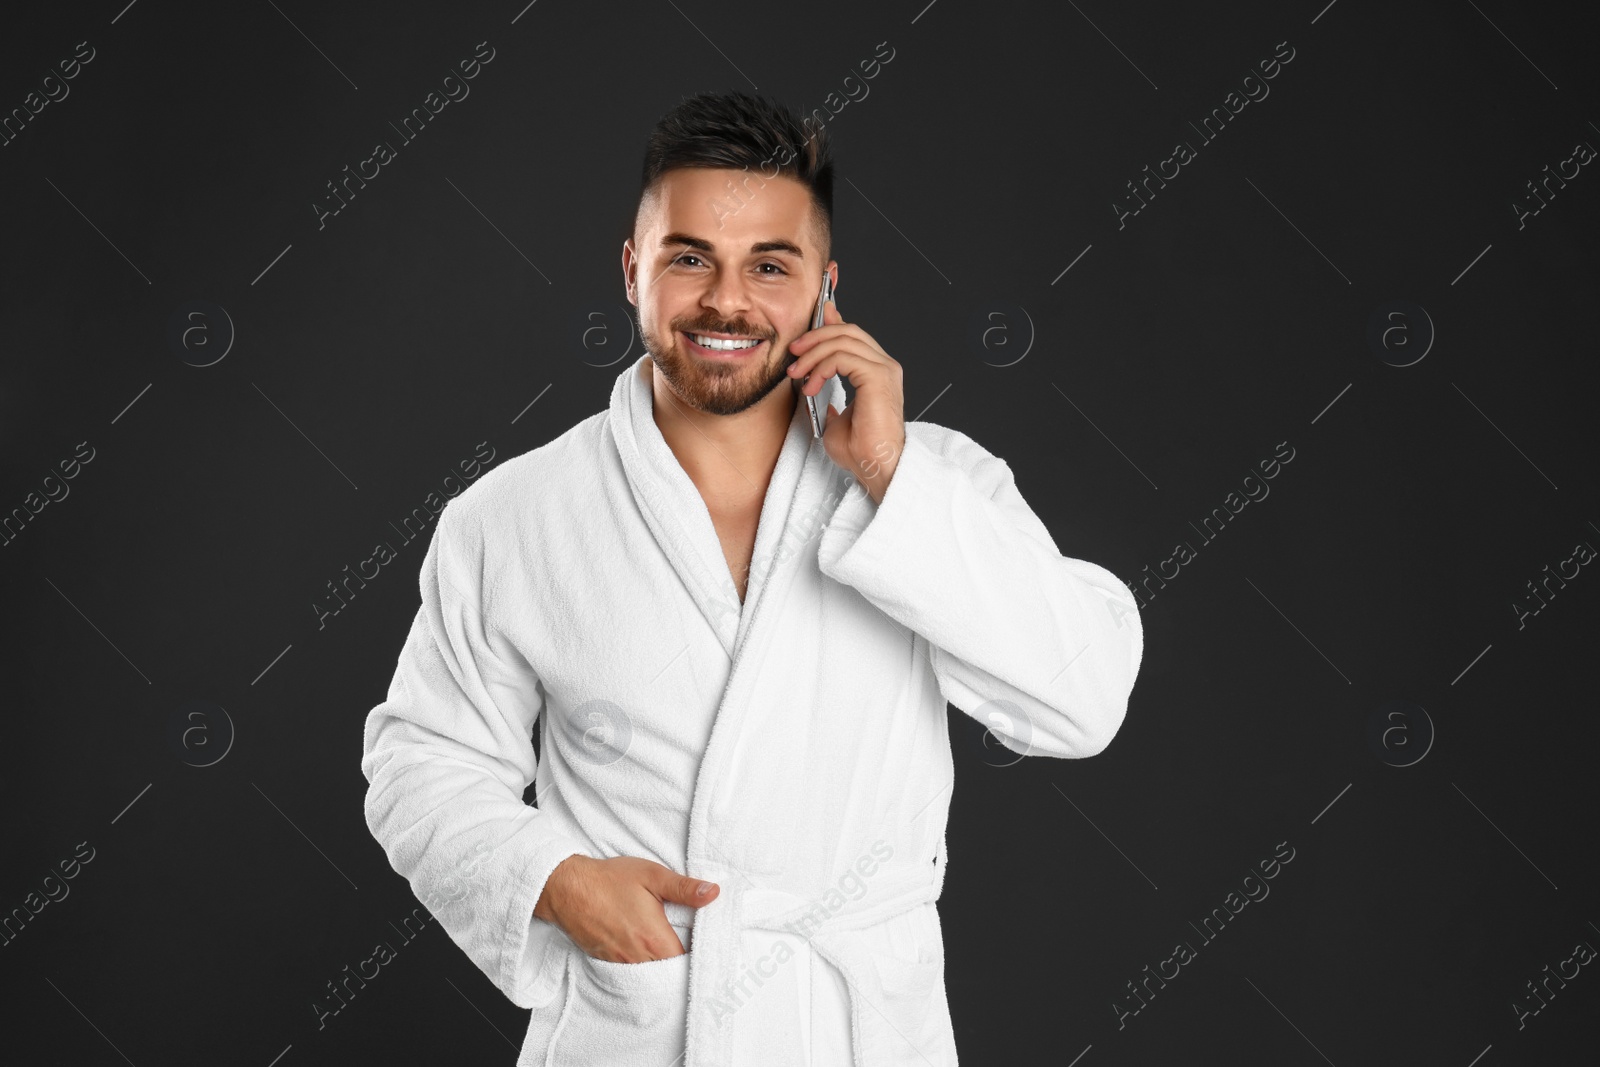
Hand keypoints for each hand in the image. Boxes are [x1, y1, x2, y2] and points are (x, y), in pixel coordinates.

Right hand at [532, 855, 719, 962]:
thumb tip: (713, 893)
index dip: (698, 955)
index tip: (704, 945)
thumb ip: (684, 888)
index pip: (687, 962)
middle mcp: (639, 958)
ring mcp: (621, 964)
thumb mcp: (652, 876)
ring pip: (651, 976)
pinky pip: (632, 973)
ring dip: (661, 966)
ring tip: (669, 951)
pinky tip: (646, 952)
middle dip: (680, 963)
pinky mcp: (607, 962)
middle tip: (689, 948)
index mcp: (655, 940)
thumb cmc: (610, 880)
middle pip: (670, 973)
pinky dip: (642, 967)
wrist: (568, 888)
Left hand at [787, 299, 905, 504]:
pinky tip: (811, 386)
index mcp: (877, 372)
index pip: (854, 335)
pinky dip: (821, 368)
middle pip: (848, 331)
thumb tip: (814, 385)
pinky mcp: (878, 376)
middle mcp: (884, 366)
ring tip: (797, 374)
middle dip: (816, 336)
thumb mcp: (834, 415)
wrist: (875, 467)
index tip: (811, 321)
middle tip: (794, 351)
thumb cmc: (860, 450)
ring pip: (843, 341)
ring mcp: (884, 369)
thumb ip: (828, 394)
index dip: (832, 322)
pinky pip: (842, 357)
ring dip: (812, 354)